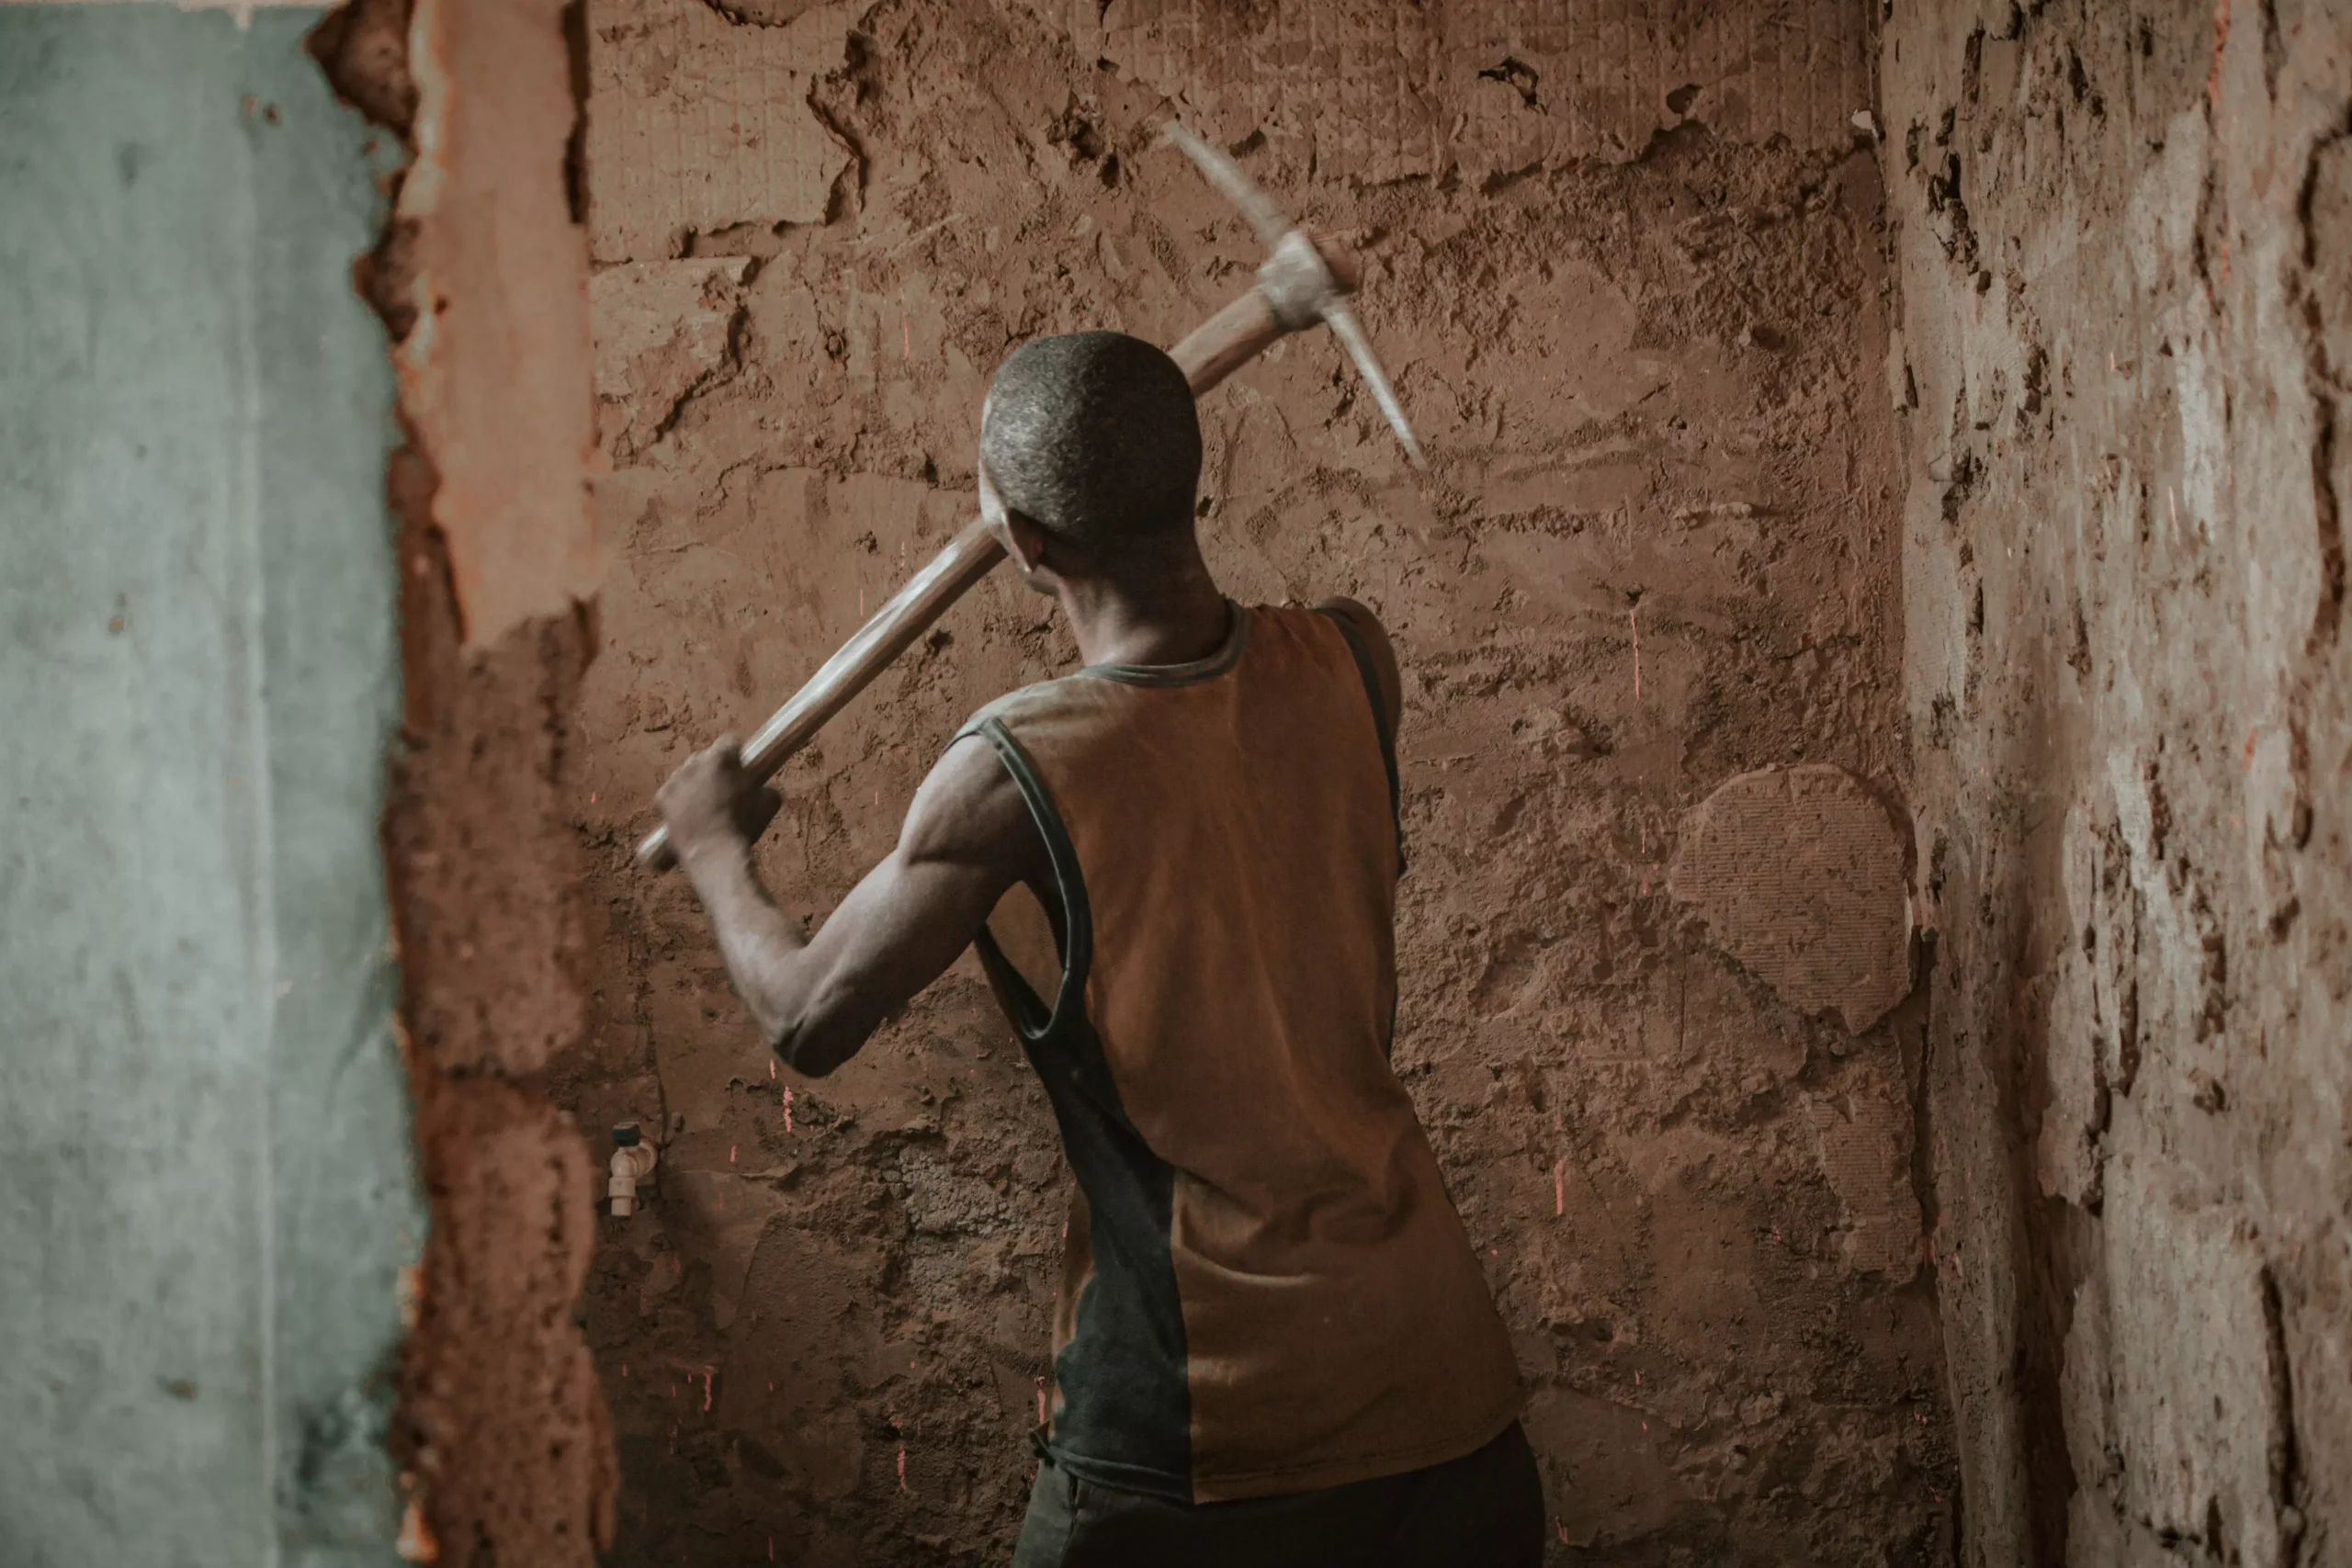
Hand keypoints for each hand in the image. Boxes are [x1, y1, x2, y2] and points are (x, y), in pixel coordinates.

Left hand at [656, 736, 782, 863]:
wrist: (715, 854)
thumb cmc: (745, 826)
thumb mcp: (769, 802)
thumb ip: (764, 786)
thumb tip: (762, 787)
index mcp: (722, 757)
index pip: (729, 741)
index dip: (736, 755)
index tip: (740, 768)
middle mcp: (696, 761)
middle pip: (706, 756)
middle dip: (714, 769)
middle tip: (724, 790)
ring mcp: (676, 778)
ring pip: (687, 773)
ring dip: (696, 783)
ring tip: (706, 806)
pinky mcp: (662, 797)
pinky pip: (671, 791)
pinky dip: (678, 799)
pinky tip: (689, 813)